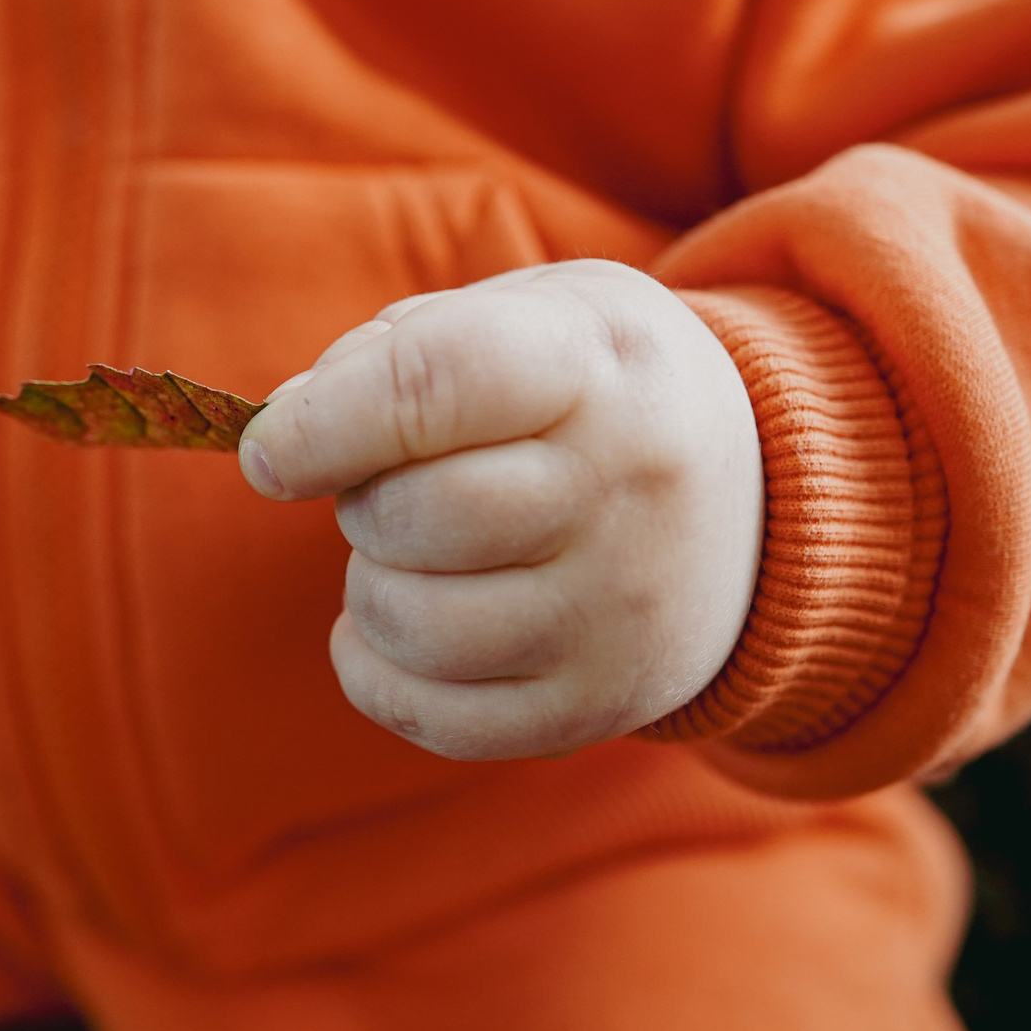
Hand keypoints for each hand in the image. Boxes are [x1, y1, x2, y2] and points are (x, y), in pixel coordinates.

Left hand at [237, 260, 763, 759]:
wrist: (761, 500)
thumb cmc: (595, 388)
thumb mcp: (528, 314)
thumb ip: (395, 352)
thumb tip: (280, 439)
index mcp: (602, 365)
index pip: (438, 383)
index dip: (324, 422)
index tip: (269, 451)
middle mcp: (628, 491)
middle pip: (412, 515)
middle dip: (360, 500)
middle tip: (392, 485)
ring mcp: (619, 613)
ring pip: (410, 622)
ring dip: (371, 587)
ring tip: (418, 552)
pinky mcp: (597, 705)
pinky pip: (431, 715)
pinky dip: (377, 670)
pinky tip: (403, 626)